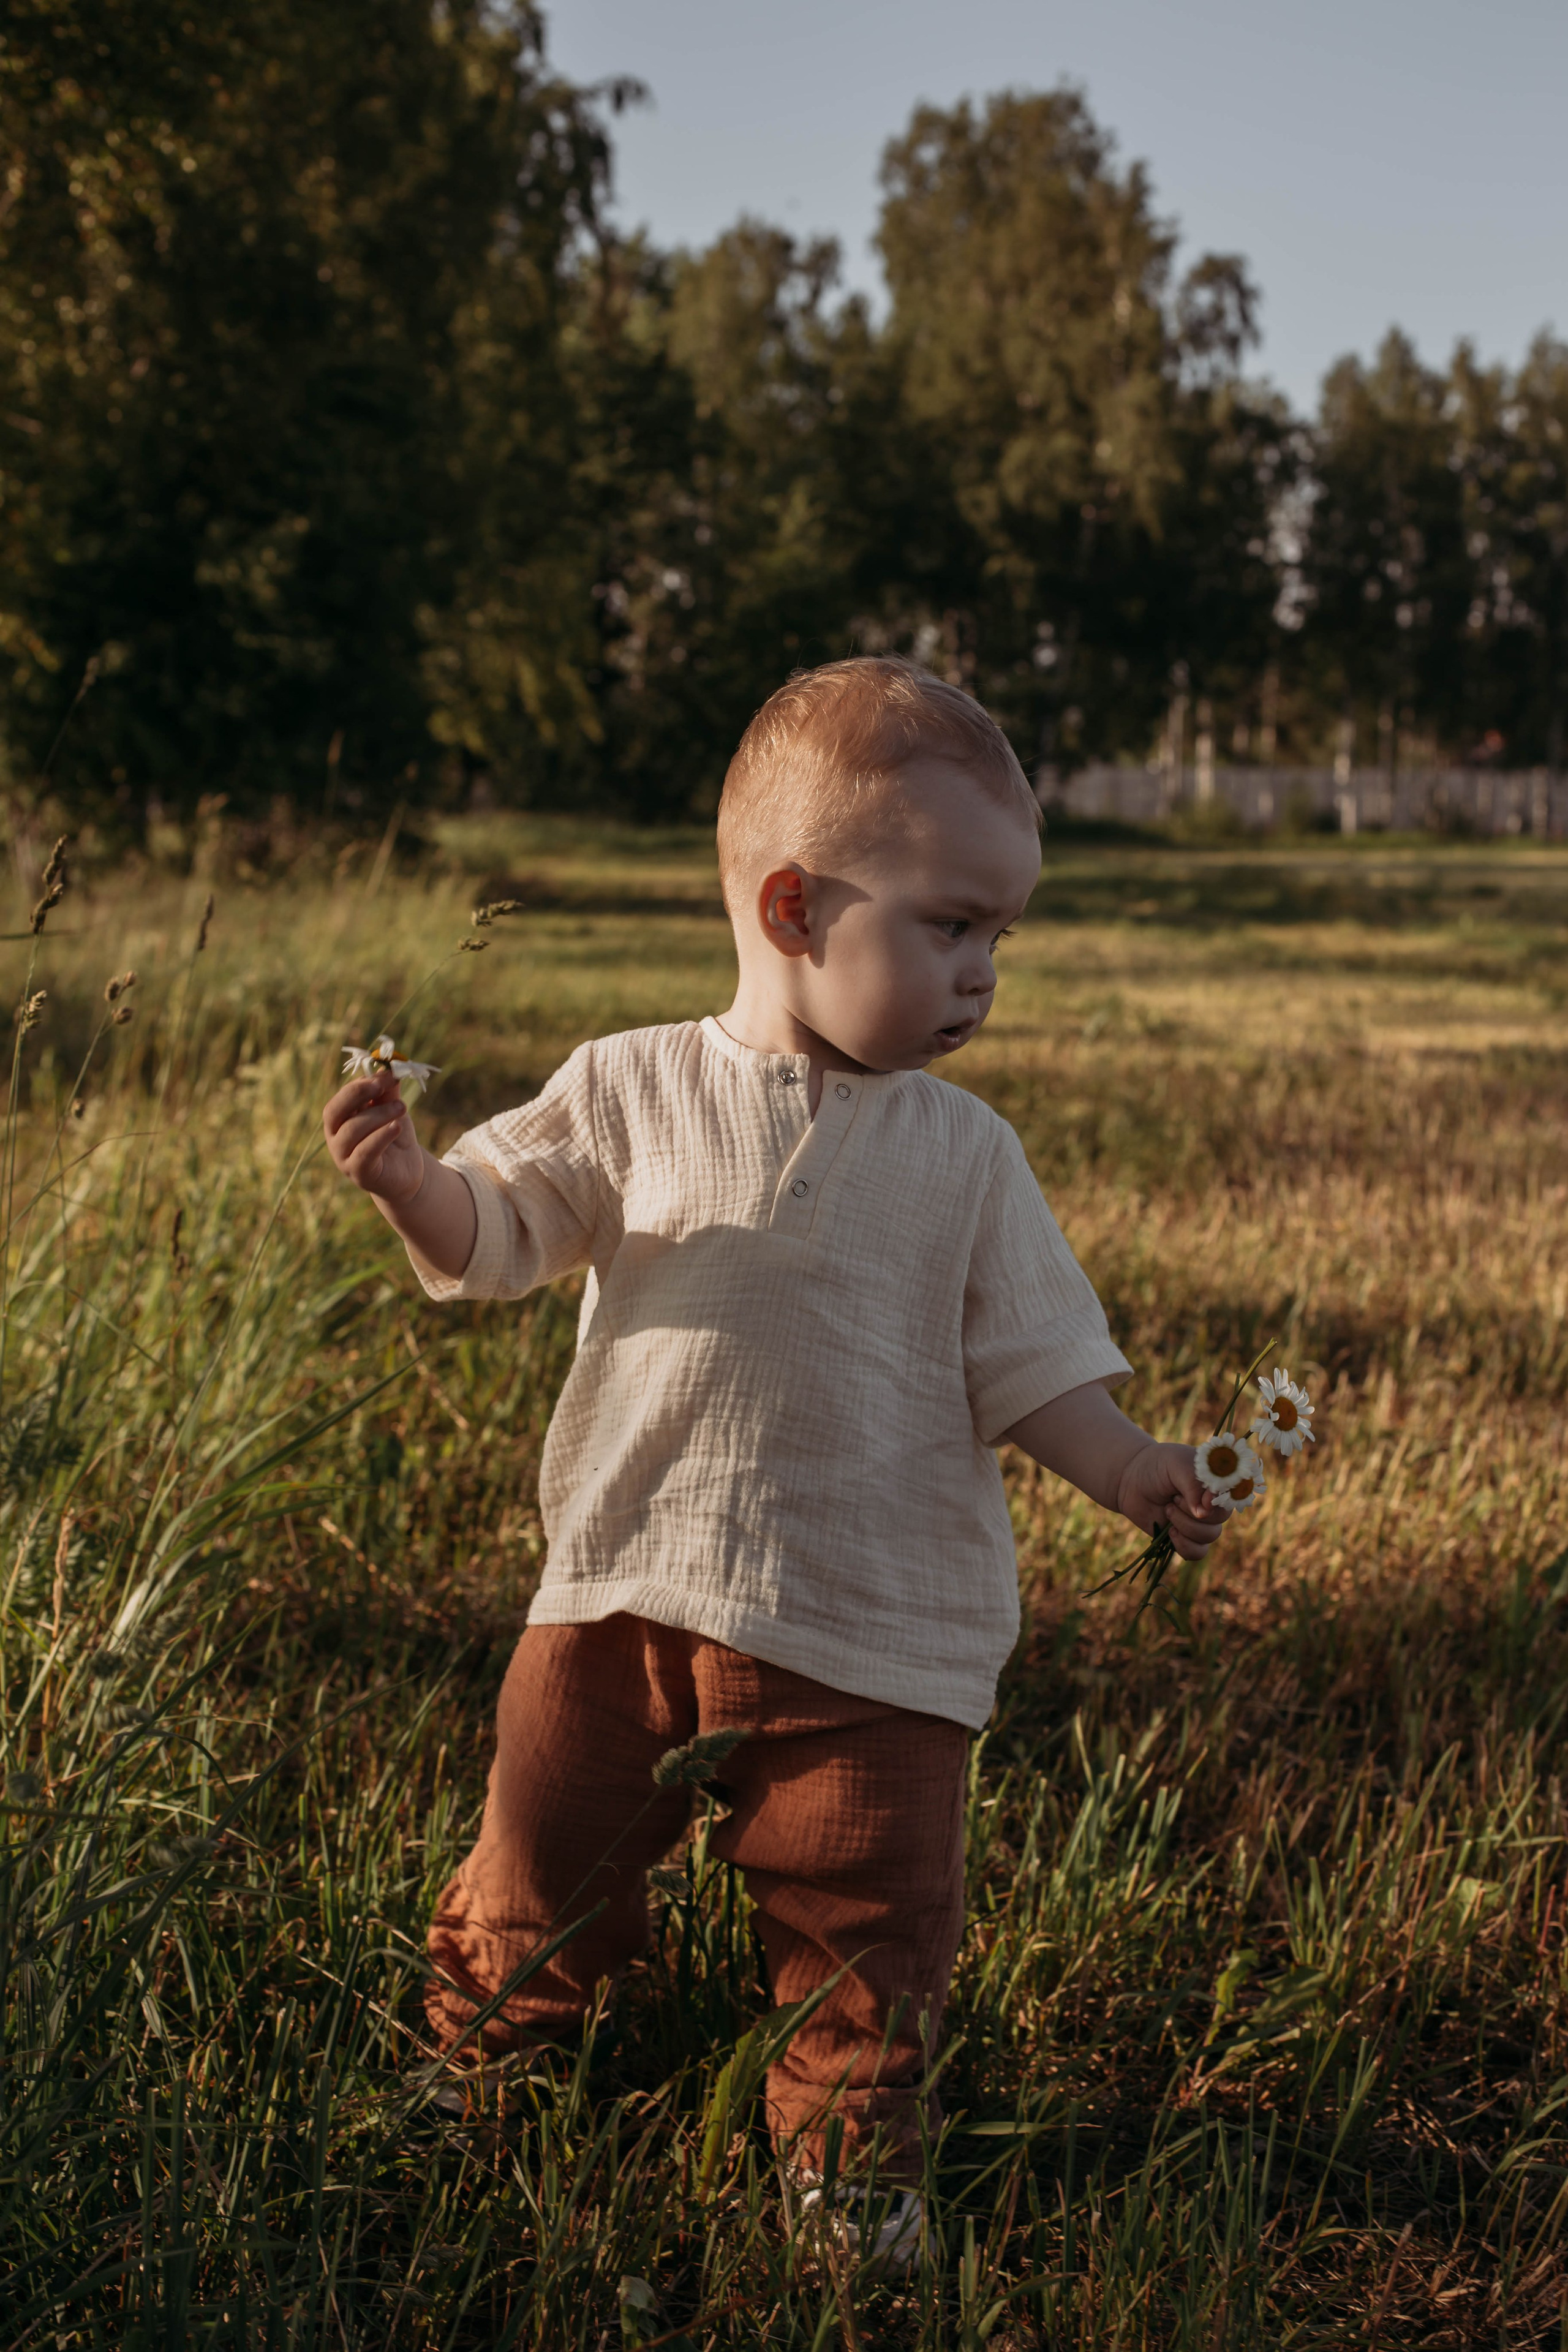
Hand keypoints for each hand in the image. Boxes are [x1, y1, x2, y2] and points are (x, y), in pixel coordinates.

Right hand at [323, 1071, 426, 1205]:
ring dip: (378, 1115)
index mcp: (339, 1119)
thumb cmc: (394, 1137)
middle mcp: (335, 1137)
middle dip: (356, 1094)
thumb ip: (388, 1092)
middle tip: (381, 1085)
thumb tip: (391, 1067)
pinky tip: (397, 1127)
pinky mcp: (359, 1173)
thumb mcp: (392, 1110)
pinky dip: (381, 1137)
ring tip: (402, 1107)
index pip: (340, 1098)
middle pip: (333, 1112)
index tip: (385, 1074)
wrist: (407, 1172)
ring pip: (352, 1130)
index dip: (360, 1084)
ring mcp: (343, 1157)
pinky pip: (365, 1153)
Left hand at [1114, 1441, 1225, 1560]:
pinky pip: (1198, 1552)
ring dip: (1184, 1524)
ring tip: (1167, 1509)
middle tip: (1174, 1498)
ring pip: (1210, 1536)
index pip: (1232, 1496)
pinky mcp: (1187, 1538)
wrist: (1131, 1481)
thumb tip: (1204, 1514)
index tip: (1204, 1499)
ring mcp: (1202, 1522)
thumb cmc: (1157, 1467)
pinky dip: (1184, 1545)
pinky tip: (1170, 1531)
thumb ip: (1193, 1486)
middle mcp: (1214, 1503)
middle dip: (1193, 1511)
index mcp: (1217, 1481)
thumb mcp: (1176, 1466)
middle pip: (1220, 1519)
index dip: (1218, 1502)